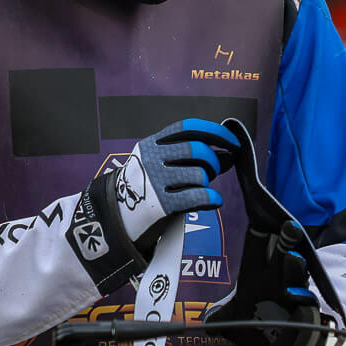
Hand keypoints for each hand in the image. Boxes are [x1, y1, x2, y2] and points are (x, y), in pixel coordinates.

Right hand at [65, 118, 238, 293]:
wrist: (113, 218)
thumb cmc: (144, 189)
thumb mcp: (159, 165)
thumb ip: (190, 158)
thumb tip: (228, 154)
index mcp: (152, 143)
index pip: (189, 127)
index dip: (216, 132)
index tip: (232, 142)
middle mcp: (151, 158)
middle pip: (197, 150)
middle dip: (212, 161)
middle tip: (210, 172)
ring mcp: (154, 181)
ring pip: (199, 174)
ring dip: (207, 182)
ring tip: (200, 189)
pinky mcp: (159, 205)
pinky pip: (198, 196)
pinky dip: (212, 198)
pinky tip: (213, 201)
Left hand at [207, 220, 327, 345]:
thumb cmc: (252, 325)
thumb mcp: (233, 319)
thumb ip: (222, 318)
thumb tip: (208, 326)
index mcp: (258, 271)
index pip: (257, 246)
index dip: (257, 233)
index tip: (259, 216)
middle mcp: (277, 277)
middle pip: (282, 253)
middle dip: (287, 240)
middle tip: (289, 226)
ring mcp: (293, 291)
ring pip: (297, 274)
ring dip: (295, 266)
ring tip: (293, 257)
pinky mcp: (305, 309)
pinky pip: (307, 300)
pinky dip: (301, 297)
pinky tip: (292, 294)